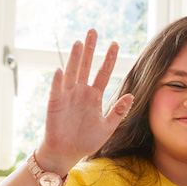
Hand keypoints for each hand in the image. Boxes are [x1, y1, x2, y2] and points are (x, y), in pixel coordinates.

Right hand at [40, 29, 133, 170]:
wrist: (66, 154)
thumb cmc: (86, 140)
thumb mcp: (107, 127)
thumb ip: (118, 112)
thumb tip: (131, 95)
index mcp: (94, 96)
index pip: (103, 73)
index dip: (109, 59)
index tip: (115, 44)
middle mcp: (81, 92)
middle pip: (86, 66)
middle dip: (90, 49)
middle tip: (93, 31)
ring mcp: (67, 96)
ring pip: (72, 73)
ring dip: (75, 59)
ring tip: (79, 43)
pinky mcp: (55, 105)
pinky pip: (56, 91)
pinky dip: (58, 81)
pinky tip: (61, 70)